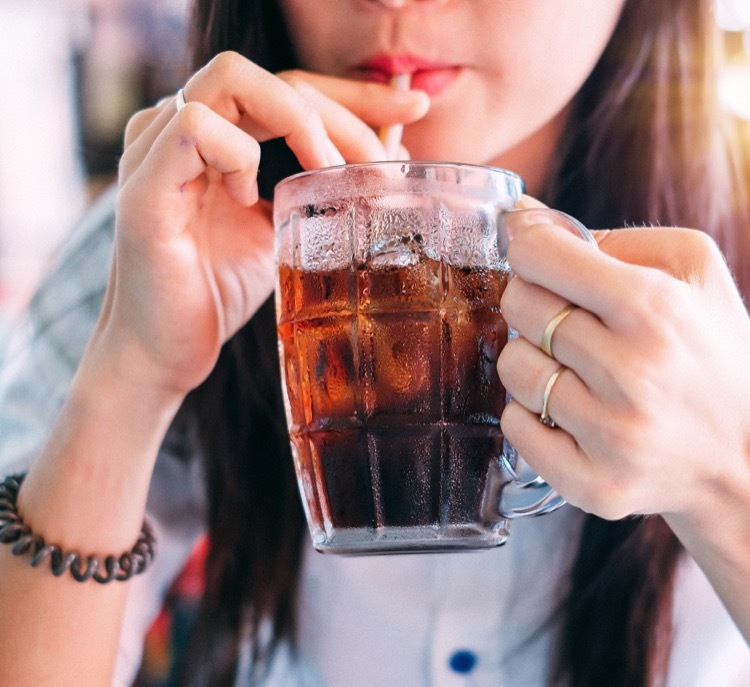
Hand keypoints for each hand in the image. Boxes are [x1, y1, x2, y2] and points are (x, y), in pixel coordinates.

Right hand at [91, 52, 429, 401]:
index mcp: (216, 134)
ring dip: (297, 120)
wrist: (164, 355)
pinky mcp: (144, 190)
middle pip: (271, 75)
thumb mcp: (290, 231)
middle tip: (382, 162)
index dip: (354, 94)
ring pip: (230, 80)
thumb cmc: (218, 291)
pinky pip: (193, 128)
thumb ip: (325, 188)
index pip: (291, 85)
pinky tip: (248, 199)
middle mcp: (180, 129)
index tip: (413, 110)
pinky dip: (236, 154)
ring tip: (326, 174)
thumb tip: (393, 155)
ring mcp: (155, 152)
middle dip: (343, 109)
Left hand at [497, 210, 749, 520]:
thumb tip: (523, 219)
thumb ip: (613, 237)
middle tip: (569, 319)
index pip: (539, 255)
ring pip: (514, 367)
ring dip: (533, 360)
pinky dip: (531, 415)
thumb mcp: (696, 270)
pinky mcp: (595, 484)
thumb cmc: (714, 353)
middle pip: (521, 306)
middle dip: (535, 302)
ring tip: (575, 368)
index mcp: (655, 307)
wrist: (745, 459)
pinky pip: (515, 428)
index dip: (531, 249)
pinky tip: (571, 411)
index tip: (544, 259)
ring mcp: (612, 434)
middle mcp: (633, 372)